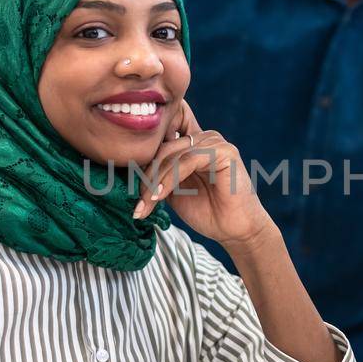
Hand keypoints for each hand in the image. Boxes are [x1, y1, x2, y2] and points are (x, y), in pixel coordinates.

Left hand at [133, 101, 271, 247]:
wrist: (235, 231)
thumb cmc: (207, 211)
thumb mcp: (173, 190)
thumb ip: (158, 175)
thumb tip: (128, 171)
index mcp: (193, 142)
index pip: (164, 131)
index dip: (146, 147)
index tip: (127, 175)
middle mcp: (204, 137)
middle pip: (163, 146)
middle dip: (145, 174)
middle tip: (136, 200)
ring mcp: (216, 142)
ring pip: (172, 154)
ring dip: (154, 181)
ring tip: (145, 204)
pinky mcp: (224, 152)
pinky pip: (187, 161)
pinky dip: (169, 180)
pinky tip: (158, 197)